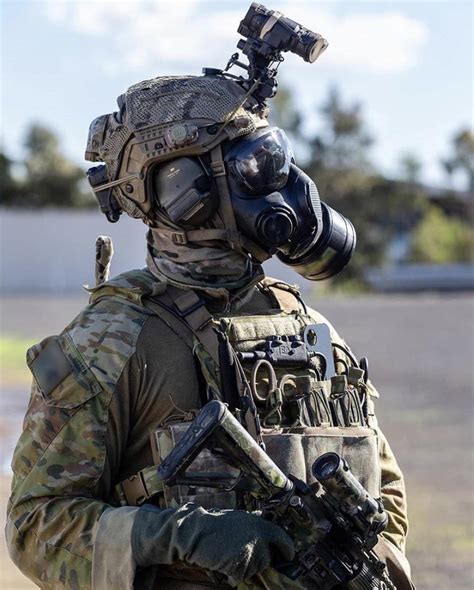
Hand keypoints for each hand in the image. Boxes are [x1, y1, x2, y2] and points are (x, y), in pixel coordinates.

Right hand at [132, 503, 294, 584]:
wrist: (196, 531)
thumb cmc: (214, 523)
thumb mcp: (239, 517)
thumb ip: (254, 523)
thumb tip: (265, 525)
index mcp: (259, 524)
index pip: (281, 537)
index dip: (287, 548)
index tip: (289, 554)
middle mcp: (259, 538)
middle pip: (266, 558)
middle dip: (256, 558)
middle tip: (238, 550)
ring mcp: (251, 553)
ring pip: (254, 568)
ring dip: (244, 565)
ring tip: (228, 552)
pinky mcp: (241, 566)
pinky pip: (241, 576)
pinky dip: (232, 572)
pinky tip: (223, 560)